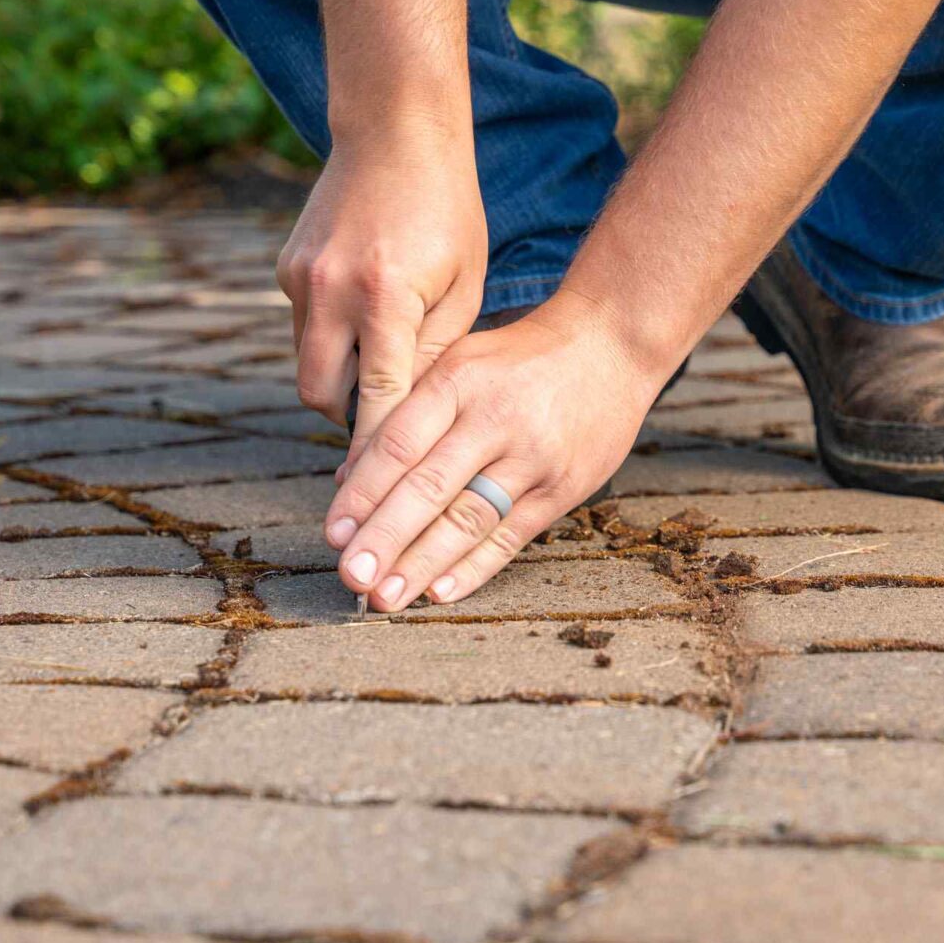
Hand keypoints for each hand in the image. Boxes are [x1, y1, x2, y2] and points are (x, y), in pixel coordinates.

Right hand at [275, 130, 486, 453]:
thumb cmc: (447, 210)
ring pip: (307, 365)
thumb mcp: (463, 285)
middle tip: (382, 432)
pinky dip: (331, 343)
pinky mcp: (286, 268)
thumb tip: (414, 417)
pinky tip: (364, 328)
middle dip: (348, 422)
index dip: (380, 450)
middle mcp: (330, 289)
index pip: (379, 397)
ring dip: (339, 382)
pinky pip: (304, 329)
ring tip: (380, 381)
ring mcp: (300, 278)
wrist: (395, 132)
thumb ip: (436, 353)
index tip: (385, 488)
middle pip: (321, 395)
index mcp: (385, 296)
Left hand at [320, 302, 669, 609]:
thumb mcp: (458, 363)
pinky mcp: (564, 486)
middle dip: (385, 538)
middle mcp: (494, 419)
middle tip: (350, 576)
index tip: (333, 534)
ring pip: (469, 518)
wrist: (610, 345)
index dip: (363, 494)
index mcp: (458, 382)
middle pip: (429, 487)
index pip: (400, 445)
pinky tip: (441, 591)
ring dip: (423, 563)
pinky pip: (512, 535)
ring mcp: (533, 456)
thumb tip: (348, 480)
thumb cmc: (519, 359)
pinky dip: (475, 567)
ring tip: (386, 596)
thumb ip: (405, 415)